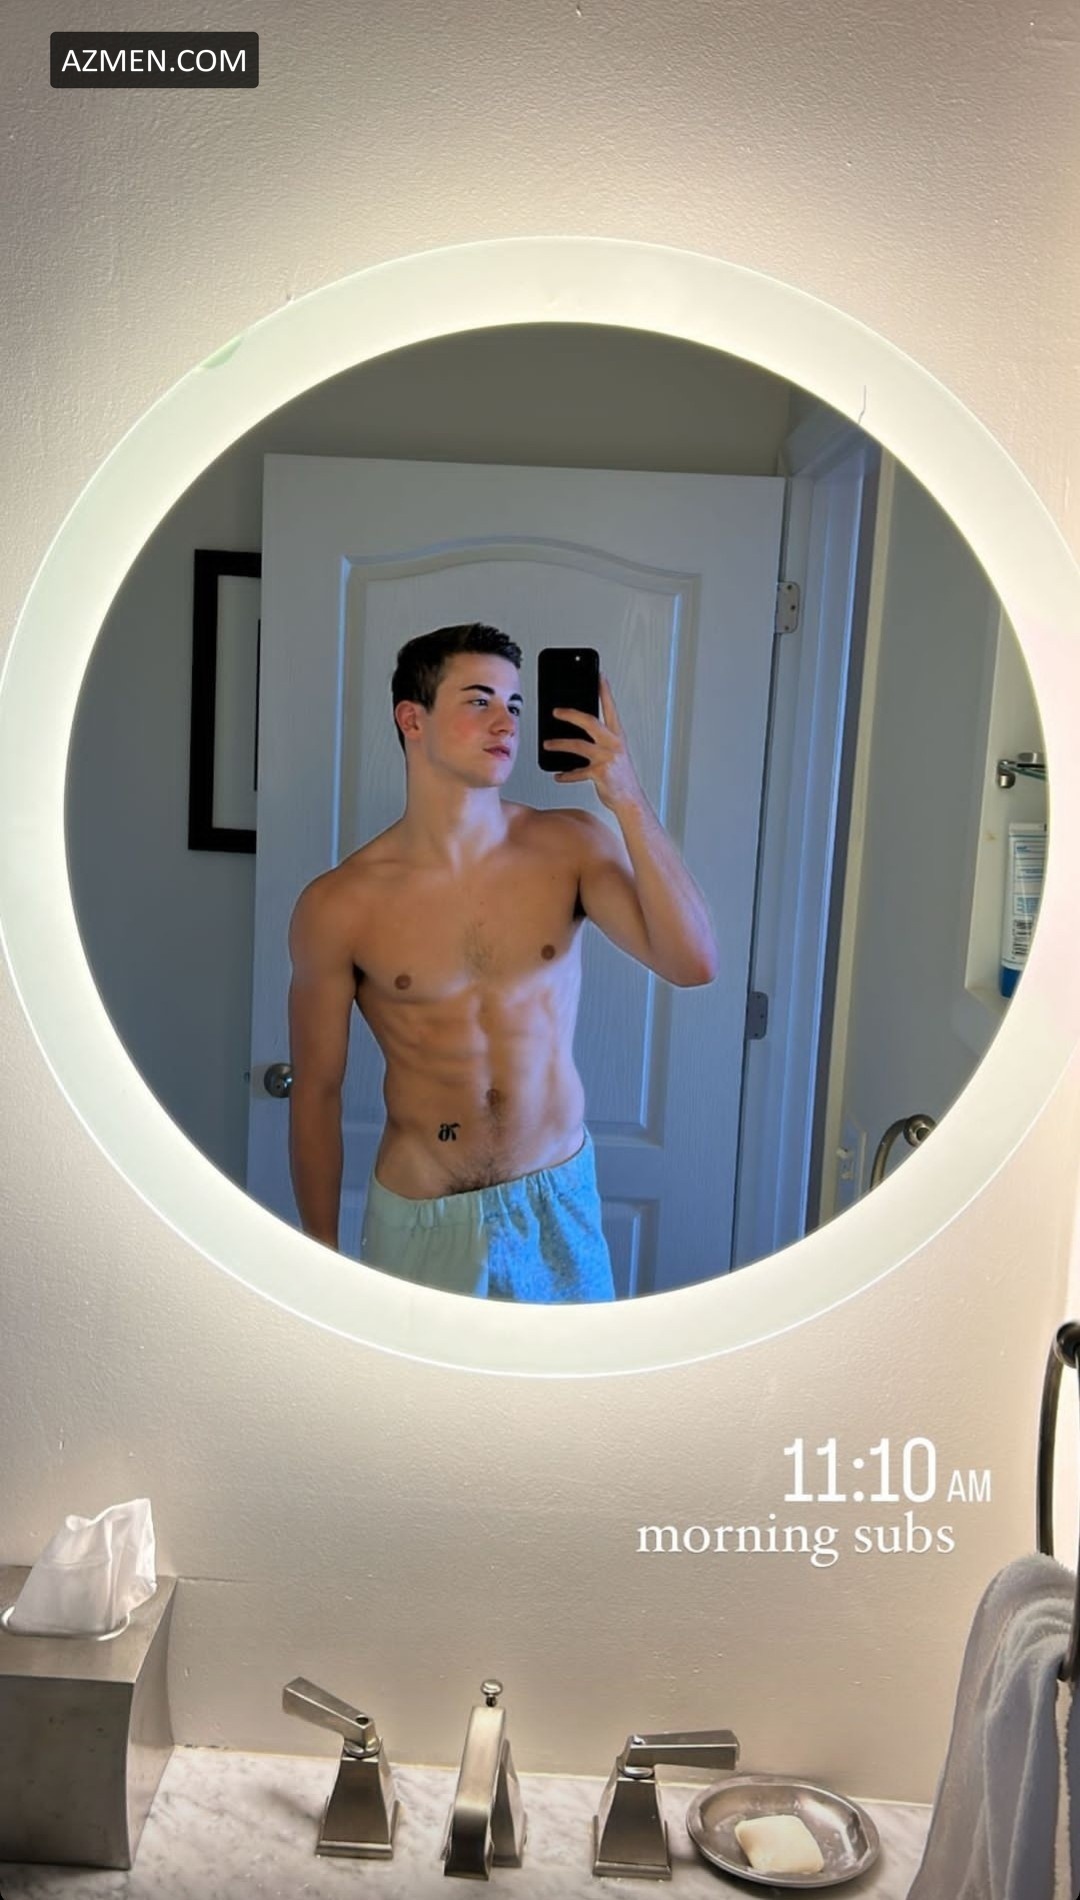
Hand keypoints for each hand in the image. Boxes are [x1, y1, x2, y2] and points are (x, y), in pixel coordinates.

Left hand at [545, 676, 643, 812]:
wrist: (630, 800)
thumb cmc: (621, 777)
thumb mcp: (615, 753)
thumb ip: (600, 741)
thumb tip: (579, 731)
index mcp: (618, 736)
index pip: (610, 708)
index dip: (605, 691)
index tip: (599, 675)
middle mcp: (613, 744)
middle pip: (589, 722)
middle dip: (571, 714)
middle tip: (556, 711)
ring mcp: (607, 758)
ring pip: (578, 746)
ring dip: (559, 744)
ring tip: (547, 744)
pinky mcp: (600, 773)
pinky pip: (577, 772)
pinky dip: (566, 775)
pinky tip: (558, 775)